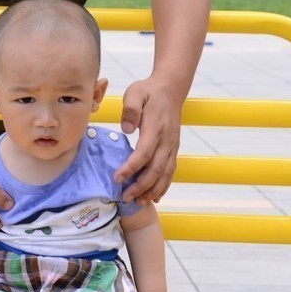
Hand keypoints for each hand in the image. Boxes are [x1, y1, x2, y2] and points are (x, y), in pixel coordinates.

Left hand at [115, 76, 182, 203]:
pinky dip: (163, 186)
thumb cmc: (149, 92)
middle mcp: (166, 141)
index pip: (143, 153)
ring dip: (152, 190)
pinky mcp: (173, 149)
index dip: (131, 168)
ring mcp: (172, 146)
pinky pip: (170, 172)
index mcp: (155, 128)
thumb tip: (126, 129)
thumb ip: (130, 109)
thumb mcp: (135, 93)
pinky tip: (154, 197)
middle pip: (155, 169)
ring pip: (165, 174)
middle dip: (140, 186)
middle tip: (124, 197)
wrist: (171, 89)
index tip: (117, 178)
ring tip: (138, 202)